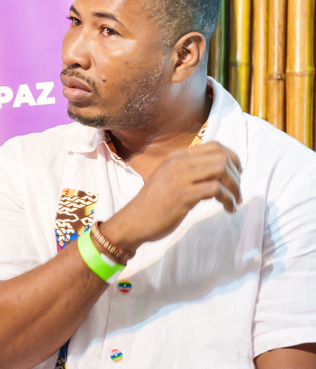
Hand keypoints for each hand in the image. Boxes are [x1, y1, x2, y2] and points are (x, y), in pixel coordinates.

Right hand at [105, 142, 240, 257]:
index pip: (215, 146)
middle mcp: (178, 163)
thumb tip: (217, 172)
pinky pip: (216, 190)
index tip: (236, 174)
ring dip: (235, 186)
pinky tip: (228, 208)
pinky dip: (228, 199)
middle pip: (222, 157)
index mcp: (176, 157)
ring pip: (222, 170)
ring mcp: (180, 178)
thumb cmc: (151, 205)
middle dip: (237, 174)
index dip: (233, 158)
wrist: (131, 223)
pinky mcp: (183, 195)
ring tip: (234, 200)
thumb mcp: (168, 179)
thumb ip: (188, 171)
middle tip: (237, 191)